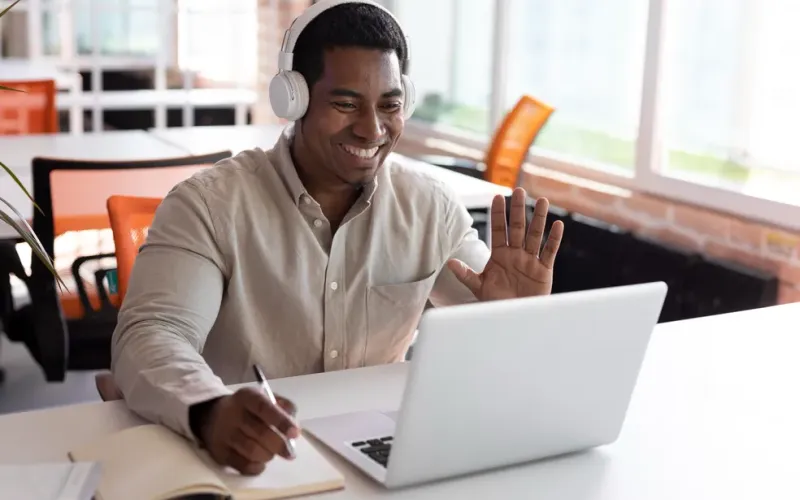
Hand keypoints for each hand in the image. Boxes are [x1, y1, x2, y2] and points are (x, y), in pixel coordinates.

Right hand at [198, 387, 299, 474]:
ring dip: (269, 455)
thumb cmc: (248, 408)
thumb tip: (294, 426)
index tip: (295, 434)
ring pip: (253, 451)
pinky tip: (260, 460)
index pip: (264, 408)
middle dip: (279, 445)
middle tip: (289, 451)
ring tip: (271, 452)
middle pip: (261, 433)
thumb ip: (284, 407)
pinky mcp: (219, 453)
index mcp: (247, 396)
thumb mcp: (265, 398)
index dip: (282, 421)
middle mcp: (232, 413)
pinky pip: (243, 465)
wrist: (212, 416)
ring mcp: (224, 434)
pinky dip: (257, 466)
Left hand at [449, 187, 563, 300]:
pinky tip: (558, 225)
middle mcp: (515, 253)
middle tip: (519, 190)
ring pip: (535, 235)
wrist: (514, 317)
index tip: (497, 197)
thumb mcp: (479, 287)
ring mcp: (530, 260)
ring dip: (539, 218)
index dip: (498, 214)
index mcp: (499, 255)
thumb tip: (449, 263)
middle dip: (518, 209)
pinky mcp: (544, 270)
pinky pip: (549, 251)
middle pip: (518, 227)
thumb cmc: (496, 302)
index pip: (498, 230)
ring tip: (542, 201)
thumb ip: (466, 274)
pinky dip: (554, 239)